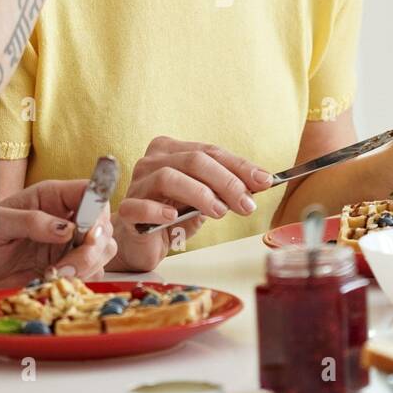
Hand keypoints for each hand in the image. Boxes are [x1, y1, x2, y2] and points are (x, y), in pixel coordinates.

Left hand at [0, 179, 117, 288]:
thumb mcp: (1, 223)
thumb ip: (32, 221)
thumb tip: (66, 229)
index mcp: (53, 196)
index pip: (91, 192)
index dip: (97, 212)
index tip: (88, 235)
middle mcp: (68, 217)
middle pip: (103, 226)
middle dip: (92, 249)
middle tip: (66, 267)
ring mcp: (70, 243)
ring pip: (103, 250)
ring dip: (87, 266)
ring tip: (57, 275)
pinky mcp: (69, 265)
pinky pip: (92, 271)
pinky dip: (82, 279)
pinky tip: (58, 281)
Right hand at [111, 137, 274, 271]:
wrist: (140, 242)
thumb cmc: (172, 214)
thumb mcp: (204, 198)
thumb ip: (224, 187)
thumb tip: (259, 182)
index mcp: (171, 150)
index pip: (210, 152)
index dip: (239, 166)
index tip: (265, 181)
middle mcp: (152, 161)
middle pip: (193, 161)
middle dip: (226, 181)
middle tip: (246, 204)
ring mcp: (137, 183)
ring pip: (169, 177)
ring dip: (200, 194)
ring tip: (220, 212)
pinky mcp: (127, 209)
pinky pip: (140, 205)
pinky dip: (158, 210)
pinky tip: (173, 217)